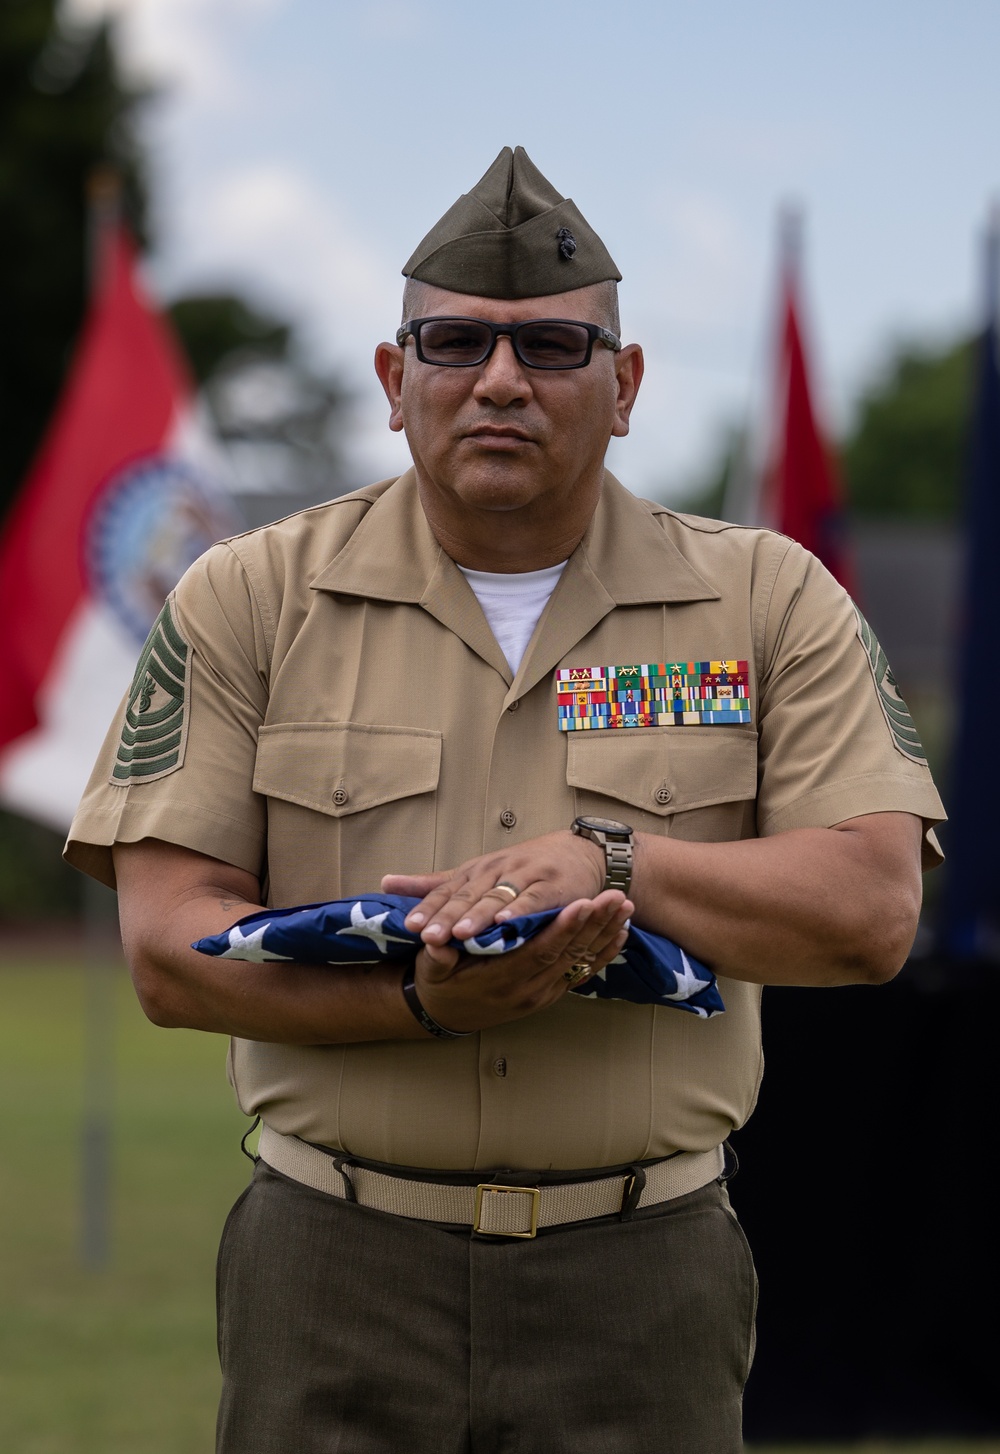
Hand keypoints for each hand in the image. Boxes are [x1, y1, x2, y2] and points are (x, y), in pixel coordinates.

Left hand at [381, 830, 606, 946]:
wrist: (577, 853)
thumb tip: (386, 882)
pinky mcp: (551, 886)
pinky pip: (533, 900)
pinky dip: (519, 911)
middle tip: (430, 937)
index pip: (447, 891)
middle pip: (468, 895)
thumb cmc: (522, 869)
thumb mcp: (474, 874)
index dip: (429, 908)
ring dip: (479, 915)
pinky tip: (507, 924)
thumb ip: (433, 884)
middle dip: (448, 916)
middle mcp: (495, 871)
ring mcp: (523, 877)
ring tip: (462, 934)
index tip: (411, 927)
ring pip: (496, 897)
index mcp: (475, 872)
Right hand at [412, 890, 632, 1033]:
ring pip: (579, 962)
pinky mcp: (549, 993)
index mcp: (500, 980)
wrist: (447, 1016)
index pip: (538, 952)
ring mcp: (541, 994)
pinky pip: (581, 972)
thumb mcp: (431, 970)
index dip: (562, 929)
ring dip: (605, 934)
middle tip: (615, 897)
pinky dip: (603, 952)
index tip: (582, 903)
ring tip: (625, 908)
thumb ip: (437, 955)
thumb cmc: (440, 985)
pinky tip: (619, 932)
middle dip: (594, 925)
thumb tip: (434, 940)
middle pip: (568, 955)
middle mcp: (527, 990)